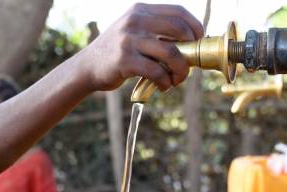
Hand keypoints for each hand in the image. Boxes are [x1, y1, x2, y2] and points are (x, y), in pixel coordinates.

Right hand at [80, 3, 203, 91]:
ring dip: (181, 70)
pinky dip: (165, 82)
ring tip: (177, 80)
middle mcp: (135, 21)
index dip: (195, 26)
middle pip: (179, 30)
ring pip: (171, 53)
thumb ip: (155, 31)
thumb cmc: (116, 52)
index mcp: (140, 10)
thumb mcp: (133, 31)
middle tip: (189, 65)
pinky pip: (156, 71)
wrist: (87, 67)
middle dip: (191, 50)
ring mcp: (129, 40)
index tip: (198, 42)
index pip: (178, 11)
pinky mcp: (124, 60)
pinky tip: (164, 87)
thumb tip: (189, 44)